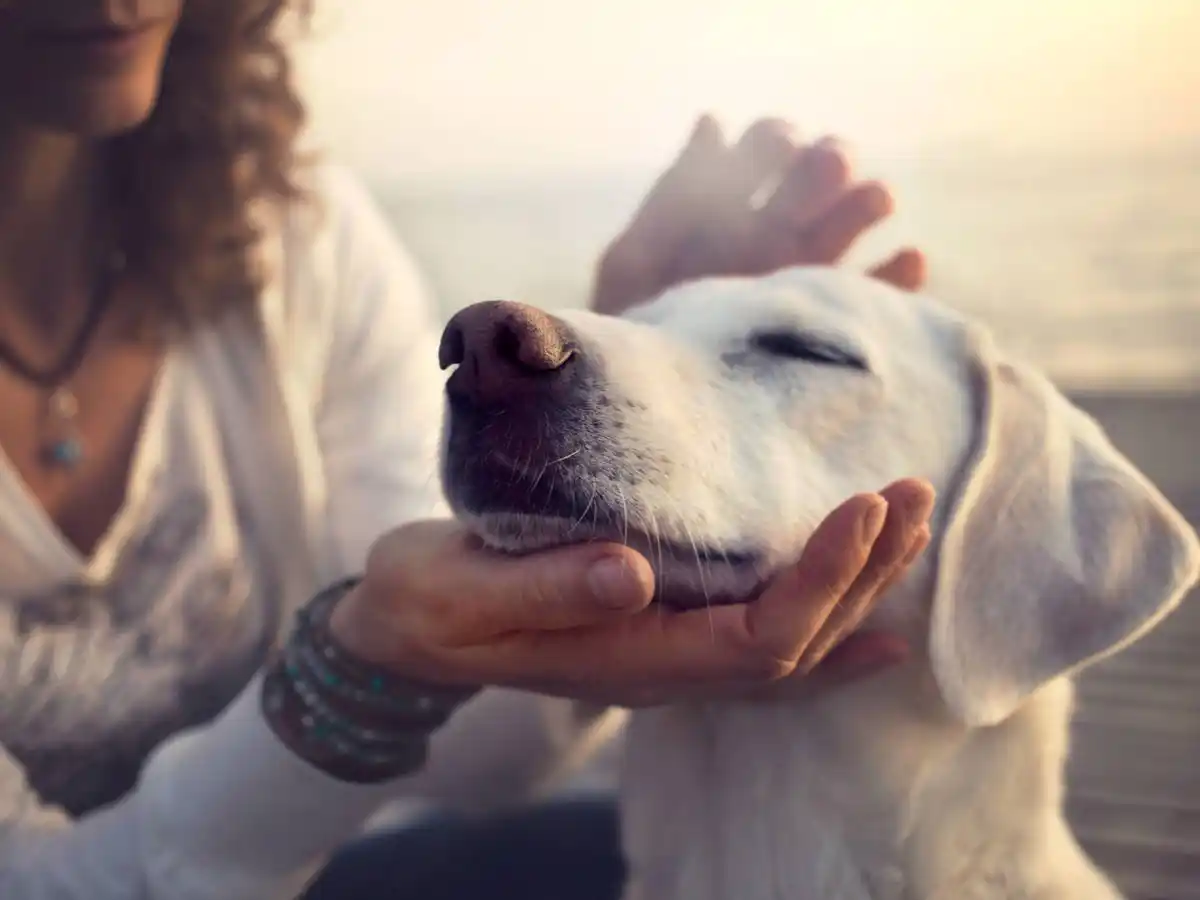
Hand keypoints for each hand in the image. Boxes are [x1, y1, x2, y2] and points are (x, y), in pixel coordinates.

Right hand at [329, 479, 933, 707]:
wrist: (407, 628)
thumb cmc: (428, 603)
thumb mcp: (462, 591)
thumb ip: (544, 589)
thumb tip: (632, 572)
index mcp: (627, 659)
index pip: (755, 638)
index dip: (820, 580)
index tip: (863, 506)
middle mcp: (664, 669)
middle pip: (795, 643)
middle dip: (862, 572)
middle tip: (911, 493)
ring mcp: (668, 657)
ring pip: (791, 643)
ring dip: (858, 587)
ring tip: (910, 524)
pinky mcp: (663, 629)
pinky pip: (765, 647)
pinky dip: (830, 633)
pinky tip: (879, 626)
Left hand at [591, 116, 926, 316]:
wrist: (655, 414)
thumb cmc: (634, 336)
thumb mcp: (636, 264)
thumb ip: (673, 197)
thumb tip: (713, 121)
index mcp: (725, 211)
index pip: (764, 151)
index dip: (775, 141)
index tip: (781, 146)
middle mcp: (772, 237)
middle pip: (814, 180)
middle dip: (827, 163)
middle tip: (830, 165)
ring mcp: (804, 280)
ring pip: (848, 227)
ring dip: (866, 204)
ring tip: (875, 198)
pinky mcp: (832, 327)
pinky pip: (877, 298)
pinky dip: (899, 278)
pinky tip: (909, 258)